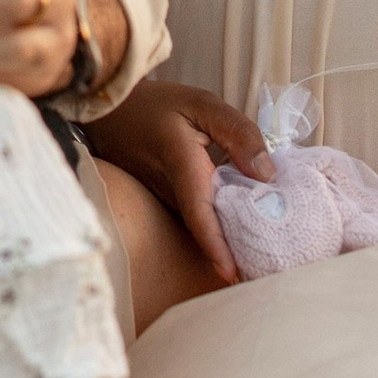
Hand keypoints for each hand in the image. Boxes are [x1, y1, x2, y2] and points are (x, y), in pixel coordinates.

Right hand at [88, 77, 265, 284]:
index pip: (200, 214)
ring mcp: (165, 199)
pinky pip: (194, 217)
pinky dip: (218, 225)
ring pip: (201, 225)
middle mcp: (171, 191)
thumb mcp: (202, 104)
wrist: (109, 110)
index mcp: (183, 165)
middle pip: (205, 229)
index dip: (216, 246)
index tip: (232, 273)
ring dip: (228, 240)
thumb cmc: (157, 104)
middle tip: (266, 271)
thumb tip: (267, 173)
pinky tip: (244, 228)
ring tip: (263, 257)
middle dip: (233, 253)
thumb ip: (237, 133)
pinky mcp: (165, 199)